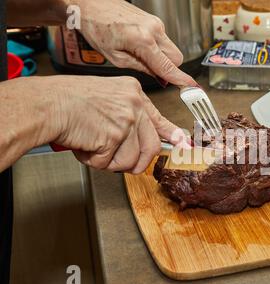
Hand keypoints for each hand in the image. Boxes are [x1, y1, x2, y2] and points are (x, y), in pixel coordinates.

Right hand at [49, 75, 188, 172]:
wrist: (47, 104)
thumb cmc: (69, 101)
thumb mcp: (107, 99)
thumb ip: (129, 117)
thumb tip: (144, 138)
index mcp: (134, 94)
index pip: (160, 121)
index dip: (173, 137)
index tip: (184, 146)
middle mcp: (134, 106)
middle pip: (151, 148)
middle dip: (137, 162)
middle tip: (120, 162)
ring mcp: (126, 121)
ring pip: (130, 160)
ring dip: (110, 161)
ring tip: (92, 145)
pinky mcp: (113, 137)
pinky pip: (108, 163)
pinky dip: (93, 161)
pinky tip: (84, 144)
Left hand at [69, 0, 196, 86]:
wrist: (90, 4)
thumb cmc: (97, 27)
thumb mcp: (115, 57)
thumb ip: (140, 67)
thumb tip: (158, 77)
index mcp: (143, 39)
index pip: (168, 66)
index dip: (180, 79)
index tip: (191, 87)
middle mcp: (154, 29)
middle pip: (176, 58)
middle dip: (169, 69)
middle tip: (152, 73)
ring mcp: (156, 23)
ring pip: (171, 49)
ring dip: (162, 58)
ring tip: (140, 56)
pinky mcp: (154, 21)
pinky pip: (164, 41)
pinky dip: (157, 49)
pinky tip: (139, 47)